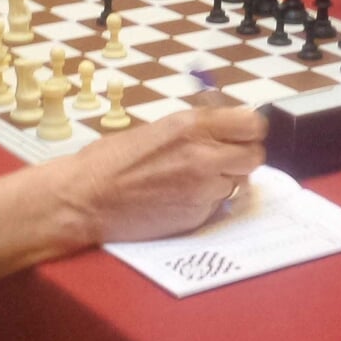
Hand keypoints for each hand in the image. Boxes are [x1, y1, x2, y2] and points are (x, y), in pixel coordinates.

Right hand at [57, 106, 267, 243]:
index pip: (252, 124)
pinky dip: (206, 202)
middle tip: (222, 161)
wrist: (86, 198)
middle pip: (254, 155)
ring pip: (238, 182)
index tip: (240, 135)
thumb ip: (195, 129)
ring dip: (223, 181)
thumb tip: (225, 128)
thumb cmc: (111, 160)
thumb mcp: (157, 129)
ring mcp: (203, 188)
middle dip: (241, 158)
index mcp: (191, 125)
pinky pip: (218, 205)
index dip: (248, 131)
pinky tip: (179, 199)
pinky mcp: (197, 216)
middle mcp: (204, 154)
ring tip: (192, 182)